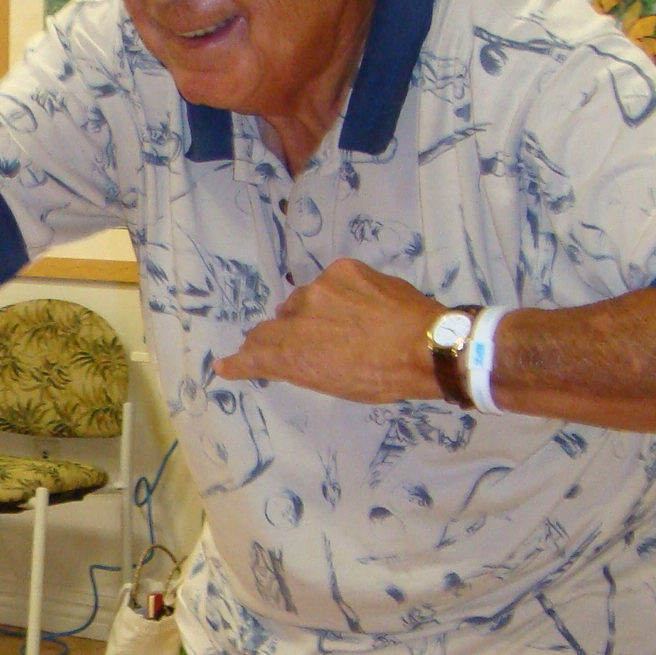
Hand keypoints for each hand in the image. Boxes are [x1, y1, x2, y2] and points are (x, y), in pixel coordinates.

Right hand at [215, 258, 442, 402]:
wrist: (427, 346)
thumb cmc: (381, 379)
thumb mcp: (332, 385)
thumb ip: (298, 367)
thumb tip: (273, 360)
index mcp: (291, 354)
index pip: (253, 352)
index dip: (241, 360)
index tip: (227, 365)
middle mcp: (296, 318)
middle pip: (273, 325)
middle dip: (278, 336)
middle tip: (298, 344)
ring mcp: (318, 289)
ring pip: (301, 300)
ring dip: (310, 312)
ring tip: (339, 324)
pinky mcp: (342, 269)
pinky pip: (329, 282)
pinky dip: (337, 293)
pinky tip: (358, 305)